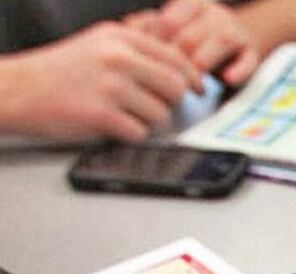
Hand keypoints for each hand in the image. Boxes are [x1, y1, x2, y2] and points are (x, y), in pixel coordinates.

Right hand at [0, 22, 201, 140]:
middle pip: (175, 88)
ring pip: (160, 114)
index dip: (192, 78)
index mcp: (121, 38)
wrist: (18, 89)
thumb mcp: (99, 44)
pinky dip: (130, 134)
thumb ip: (138, 49)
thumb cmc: (61, 70)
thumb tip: (181, 64)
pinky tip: (112, 125)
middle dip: (170, 102)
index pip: (176, 59)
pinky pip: (140, 133)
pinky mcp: (102, 115)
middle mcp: (119, 58)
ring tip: (123, 113)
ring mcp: (111, 87)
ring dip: (147, 120)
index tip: (198, 88)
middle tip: (155, 105)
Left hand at [127, 0, 259, 85]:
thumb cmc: (196, 40)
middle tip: (166, 83)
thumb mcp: (173, 29)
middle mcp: (214, 14)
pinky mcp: (253, 52)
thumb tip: (126, 29)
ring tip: (194, 86)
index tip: (147, 67)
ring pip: (221, 41)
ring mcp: (236, 32)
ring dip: (204, 65)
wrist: (239, 42)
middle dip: (178, 61)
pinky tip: (227, 79)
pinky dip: (238, 70)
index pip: (168, 21)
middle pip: (192, 34)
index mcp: (190, 4)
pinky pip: (248, 60)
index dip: (156, 46)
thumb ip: (150, 27)